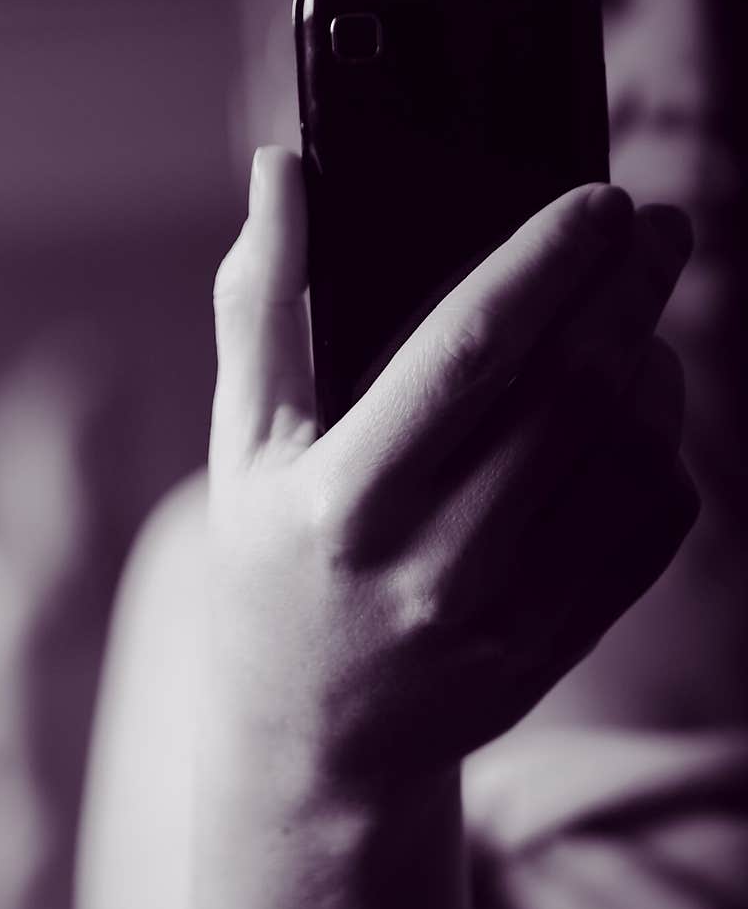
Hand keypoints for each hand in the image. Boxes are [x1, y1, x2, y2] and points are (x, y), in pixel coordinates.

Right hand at [194, 146, 697, 908]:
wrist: (309, 738)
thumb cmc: (268, 570)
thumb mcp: (243, 443)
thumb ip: (260, 303)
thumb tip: (280, 170)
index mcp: (345, 496)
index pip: (471, 351)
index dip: (547, 261)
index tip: (601, 199)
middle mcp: (430, 560)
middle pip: (574, 395)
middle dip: (630, 291)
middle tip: (656, 229)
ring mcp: (501, 615)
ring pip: (627, 460)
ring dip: (655, 366)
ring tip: (641, 319)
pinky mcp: (550, 647)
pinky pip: (647, 532)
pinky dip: (665, 451)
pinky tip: (639, 415)